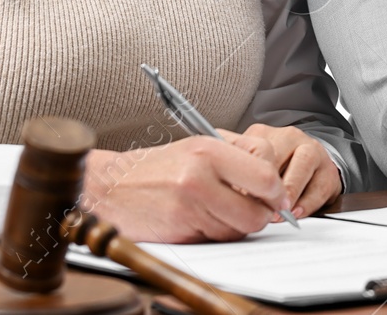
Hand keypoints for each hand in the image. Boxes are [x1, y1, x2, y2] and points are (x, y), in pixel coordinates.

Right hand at [80, 134, 289, 242]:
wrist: (110, 187)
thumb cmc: (158, 166)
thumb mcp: (199, 145)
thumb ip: (240, 158)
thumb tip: (275, 183)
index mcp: (208, 150)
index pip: (266, 175)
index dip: (276, 191)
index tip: (274, 195)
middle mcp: (199, 177)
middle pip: (257, 212)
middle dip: (261, 215)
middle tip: (255, 209)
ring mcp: (188, 206)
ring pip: (239, 230)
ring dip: (237, 225)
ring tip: (221, 209)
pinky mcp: (179, 230)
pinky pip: (217, 240)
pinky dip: (217, 234)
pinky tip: (203, 219)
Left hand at [232, 124, 342, 219]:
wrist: (310, 169)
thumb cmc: (274, 172)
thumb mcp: (251, 168)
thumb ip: (239, 178)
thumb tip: (228, 198)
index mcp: (263, 134)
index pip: (251, 148)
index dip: (244, 173)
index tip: (237, 195)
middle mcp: (289, 137)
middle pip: (277, 153)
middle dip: (267, 183)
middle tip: (258, 206)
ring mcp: (312, 150)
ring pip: (303, 164)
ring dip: (290, 190)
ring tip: (279, 212)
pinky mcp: (328, 171)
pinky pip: (319, 186)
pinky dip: (306, 203)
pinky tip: (296, 213)